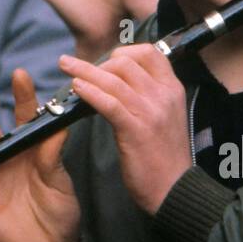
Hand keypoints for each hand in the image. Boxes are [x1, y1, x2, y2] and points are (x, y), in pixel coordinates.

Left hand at [60, 45, 190, 215]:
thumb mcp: (165, 116)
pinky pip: (109, 103)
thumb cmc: (165, 156)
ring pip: (113, 79)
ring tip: (65, 66)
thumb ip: (148, 95)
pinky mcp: (136, 130)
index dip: (123, 51)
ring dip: (84, 70)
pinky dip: (90, 91)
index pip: (149, 53)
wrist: (176, 190)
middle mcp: (163, 95)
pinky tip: (76, 87)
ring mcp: (151, 112)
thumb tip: (118, 79)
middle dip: (98, 63)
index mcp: (172, 89)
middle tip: (80, 70)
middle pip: (126, 62)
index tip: (106, 61)